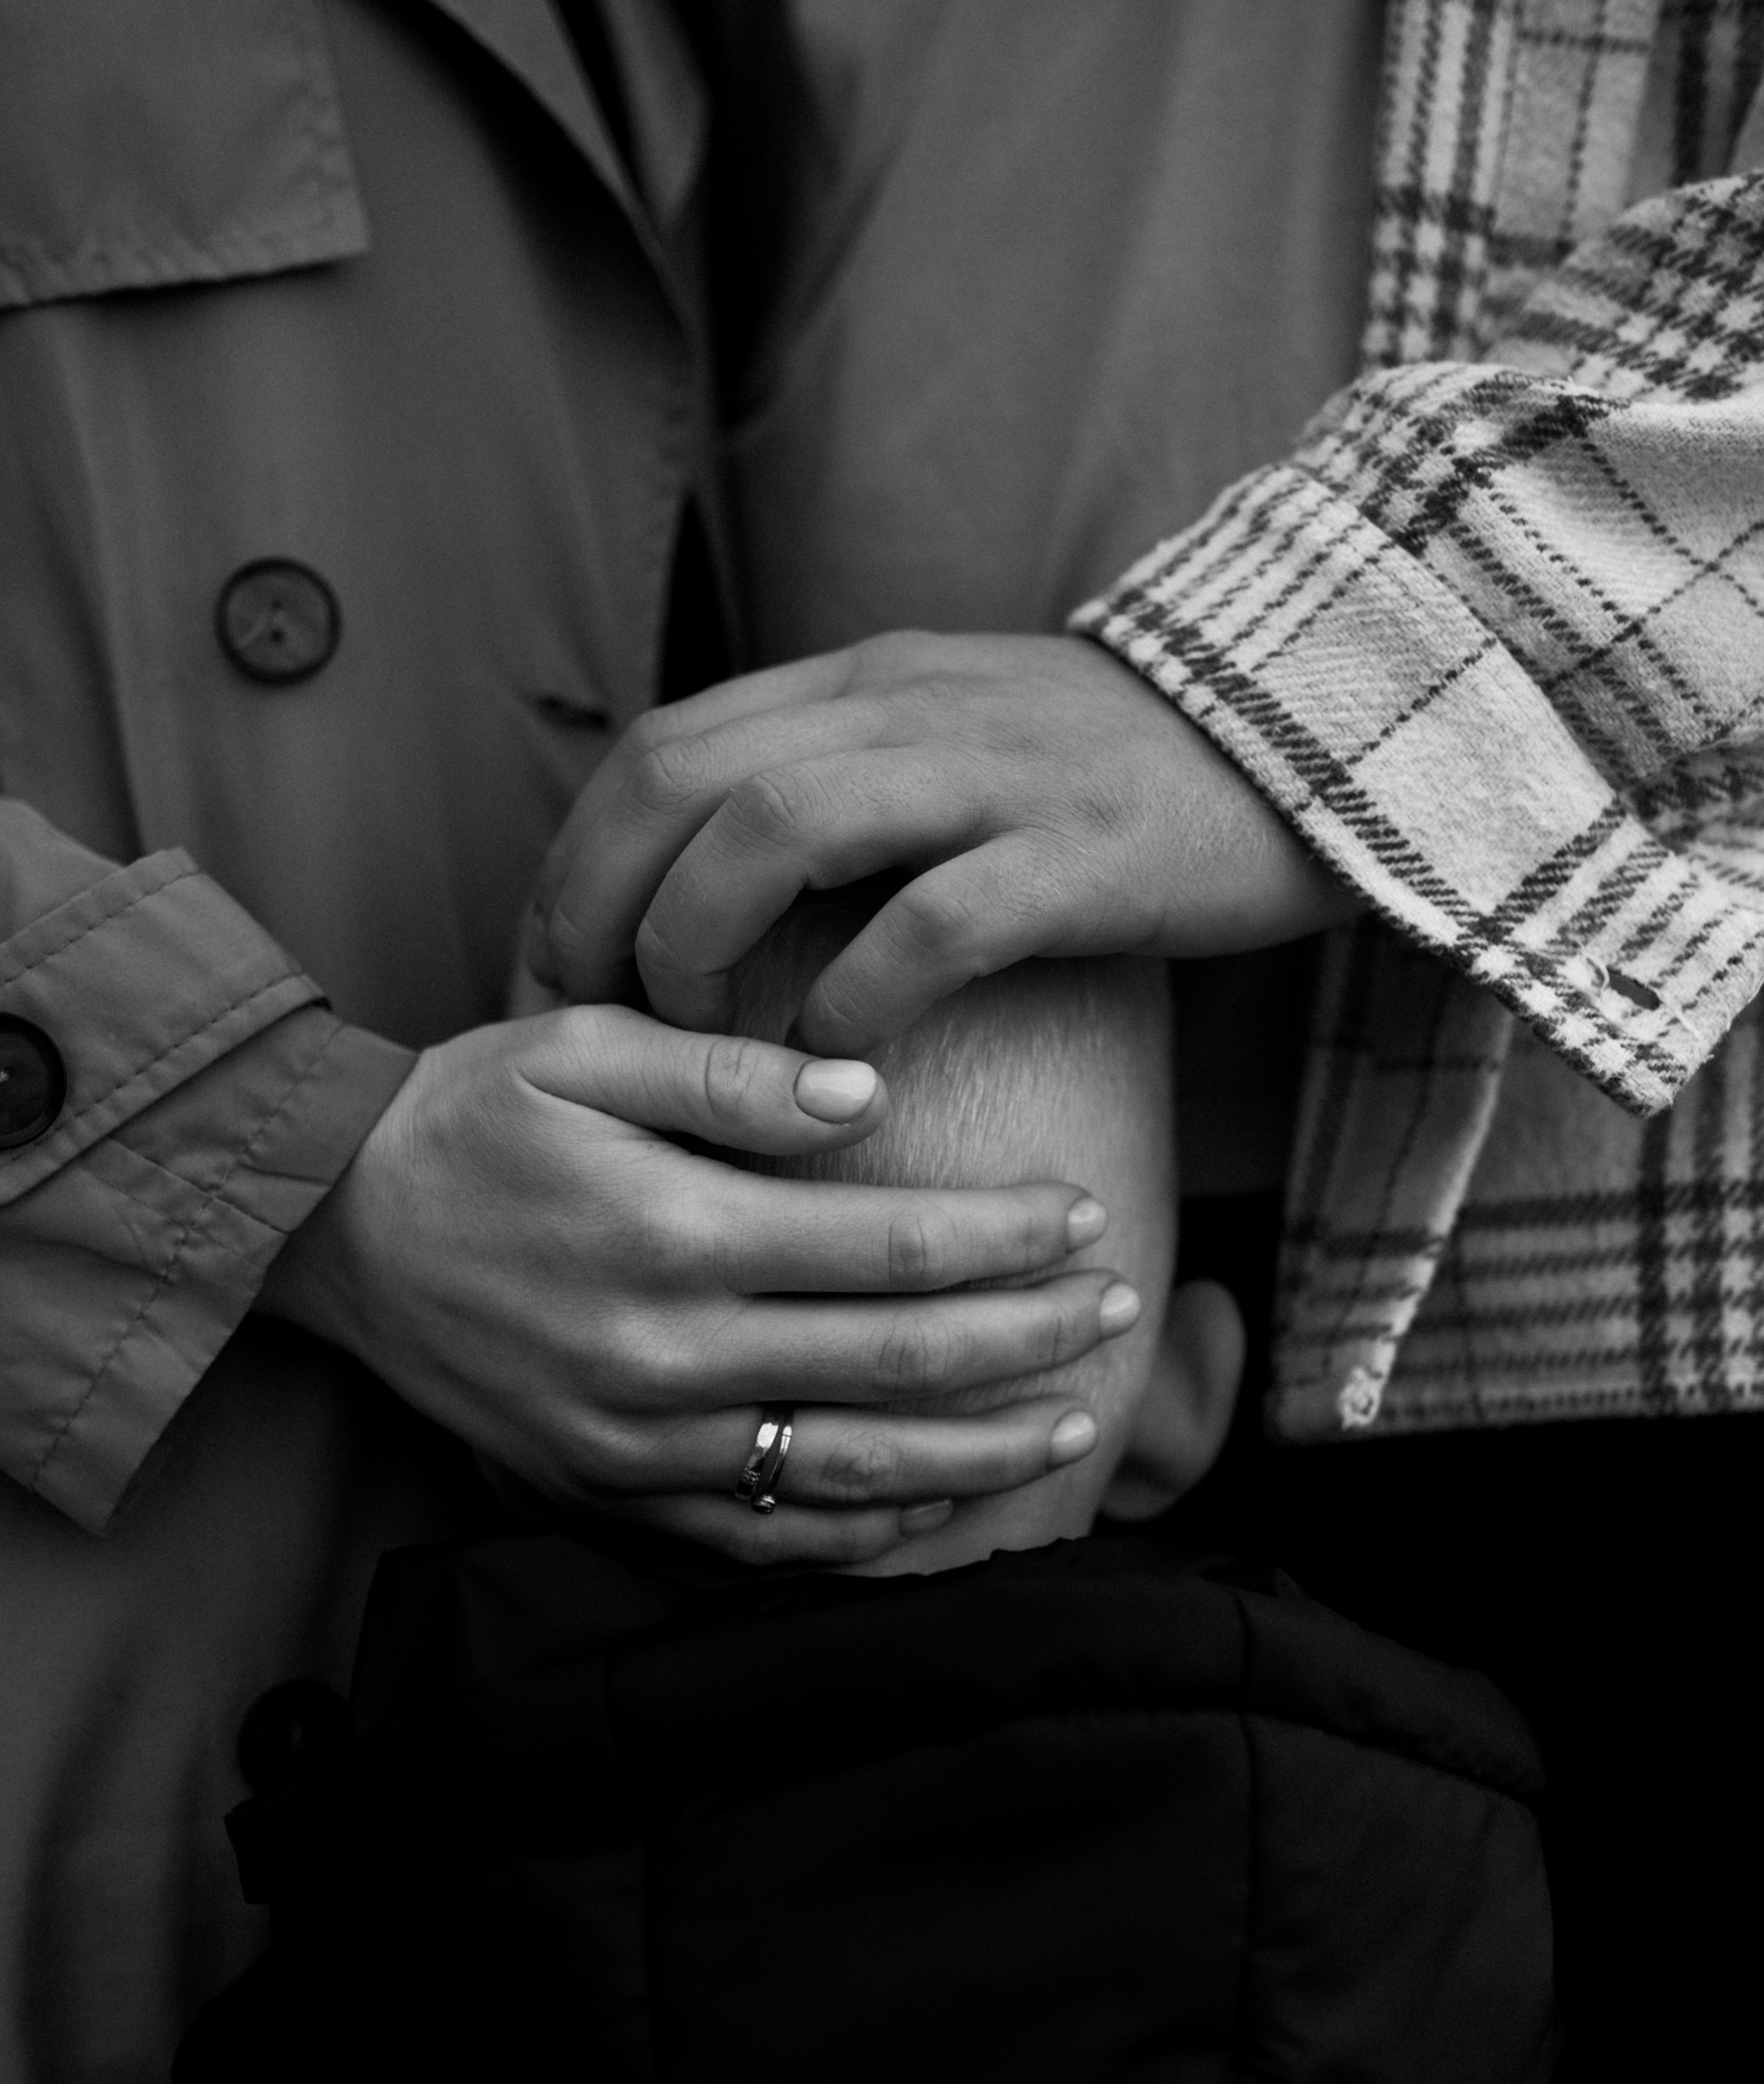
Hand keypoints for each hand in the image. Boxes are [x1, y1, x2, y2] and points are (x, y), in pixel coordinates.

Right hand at [258, 1006, 1140, 1564]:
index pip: (895, 1249)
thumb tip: (871, 1099)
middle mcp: (670, 1355)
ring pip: (854, 1470)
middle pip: (900, 1364)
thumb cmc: (468, 1120)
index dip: (1008, 1238)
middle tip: (1120, 1311)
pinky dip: (868, 1534)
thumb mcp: (581, 1048)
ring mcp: (644, 1444)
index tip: (1083, 1216)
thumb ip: (733, 1073)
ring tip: (1075, 1426)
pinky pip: (768, 1541)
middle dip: (1031, 1341)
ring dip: (982, 1454)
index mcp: (676, 1233)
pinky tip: (942, 1505)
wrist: (333, 1232)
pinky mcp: (616, 1496)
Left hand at [525, 631, 1353, 1052]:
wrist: (1334, 737)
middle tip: (590, 1028)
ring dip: (701, 943)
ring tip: (699, 1048)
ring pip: (775, 827)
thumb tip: (718, 882)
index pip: (661, 746)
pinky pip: (929, 920)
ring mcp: (995, 772)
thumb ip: (851, 783)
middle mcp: (909, 705)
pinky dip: (857, 995)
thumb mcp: (966, 743)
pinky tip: (839, 1062)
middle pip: (681, 778)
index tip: (559, 973)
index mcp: (868, 681)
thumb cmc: (1131, 777)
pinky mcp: (1081, 854)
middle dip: (602, 908)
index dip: (581, 863)